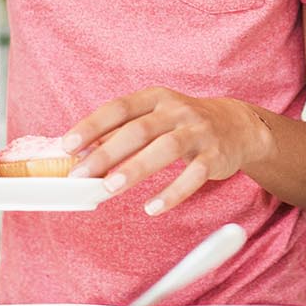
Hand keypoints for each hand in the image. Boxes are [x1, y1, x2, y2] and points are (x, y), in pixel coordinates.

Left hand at [63, 87, 275, 215]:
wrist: (238, 125)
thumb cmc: (185, 123)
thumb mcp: (156, 117)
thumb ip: (122, 132)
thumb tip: (80, 154)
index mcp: (156, 98)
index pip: (119, 108)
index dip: (92, 126)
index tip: (68, 145)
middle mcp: (178, 111)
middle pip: (139, 130)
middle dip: (107, 153)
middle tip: (81, 175)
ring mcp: (198, 132)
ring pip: (165, 149)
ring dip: (135, 169)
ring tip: (110, 189)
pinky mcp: (215, 155)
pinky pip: (194, 175)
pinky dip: (173, 193)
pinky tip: (153, 208)